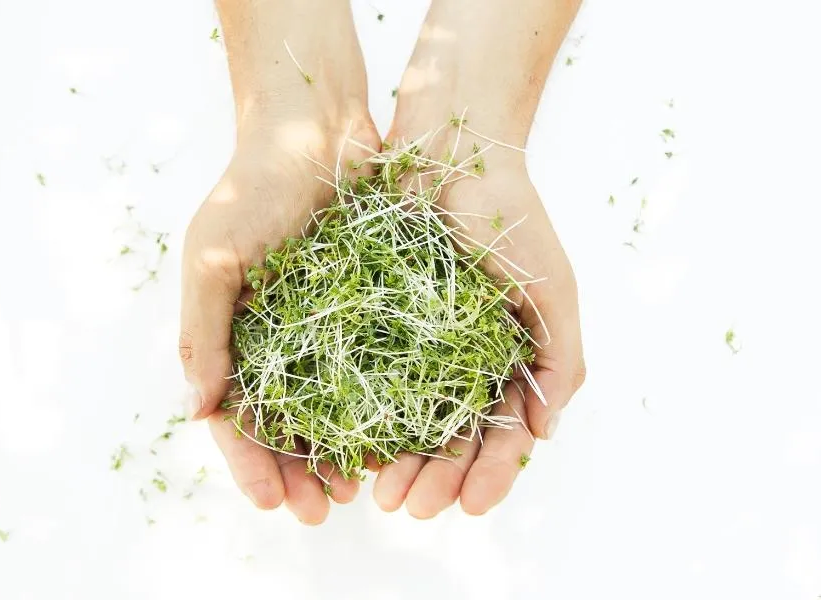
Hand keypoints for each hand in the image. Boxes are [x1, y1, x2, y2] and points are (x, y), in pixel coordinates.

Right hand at [180, 0, 378, 523]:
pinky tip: (395, 434)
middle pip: (286, 424)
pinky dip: (380, 405)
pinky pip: (374, 367)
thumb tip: (199, 411)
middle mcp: (276, 338)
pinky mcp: (368, 306)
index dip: (252, 464)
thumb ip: (202, 332)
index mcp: (231, 332)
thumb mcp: (213, 257)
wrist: (316, 127)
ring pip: (331, 406)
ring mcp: (322, 325)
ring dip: (340, 450)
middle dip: (299, 472)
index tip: (276, 503)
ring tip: (360, 486)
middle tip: (324, 511)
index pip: (237, 416)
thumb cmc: (254, 187)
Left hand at [372, 0, 584, 517]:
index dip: (489, 473)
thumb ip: (561, 361)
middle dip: (437, 478)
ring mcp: (416, 342)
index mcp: (506, 357)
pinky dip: (362, 416)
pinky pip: (365, 377)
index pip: (500, 431)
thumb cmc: (513, 219)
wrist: (452, 154)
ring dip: (399, 461)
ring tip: (381, 495)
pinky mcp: (374, 321)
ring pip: (406, 418)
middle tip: (413, 510)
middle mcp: (460, 358)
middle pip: (450, 435)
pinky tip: (349, 448)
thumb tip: (544, 432)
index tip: (470, 507)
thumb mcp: (553, 290)